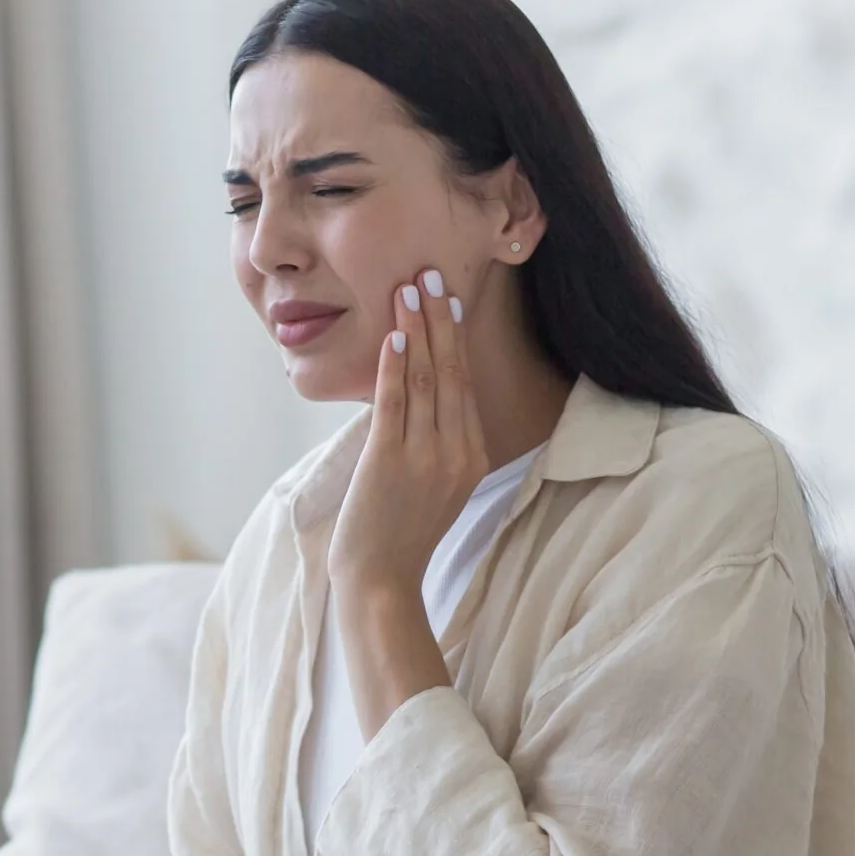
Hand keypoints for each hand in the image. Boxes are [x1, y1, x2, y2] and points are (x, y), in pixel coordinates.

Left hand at [327, 269, 486, 597]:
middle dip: (439, 319)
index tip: (448, 300)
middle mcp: (456, 453)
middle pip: (451, 373)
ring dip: (416, 330)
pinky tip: (392, 335)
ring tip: (409, 289)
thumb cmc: (400, 534)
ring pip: (424, 380)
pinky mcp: (390, 462)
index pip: (464, 385)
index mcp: (473, 456)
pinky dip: (394, 366)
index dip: (455, 339)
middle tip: (430, 274)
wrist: (381, 581)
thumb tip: (423, 396)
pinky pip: (394, 404)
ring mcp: (425, 457)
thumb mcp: (436, 486)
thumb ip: (439, 445)